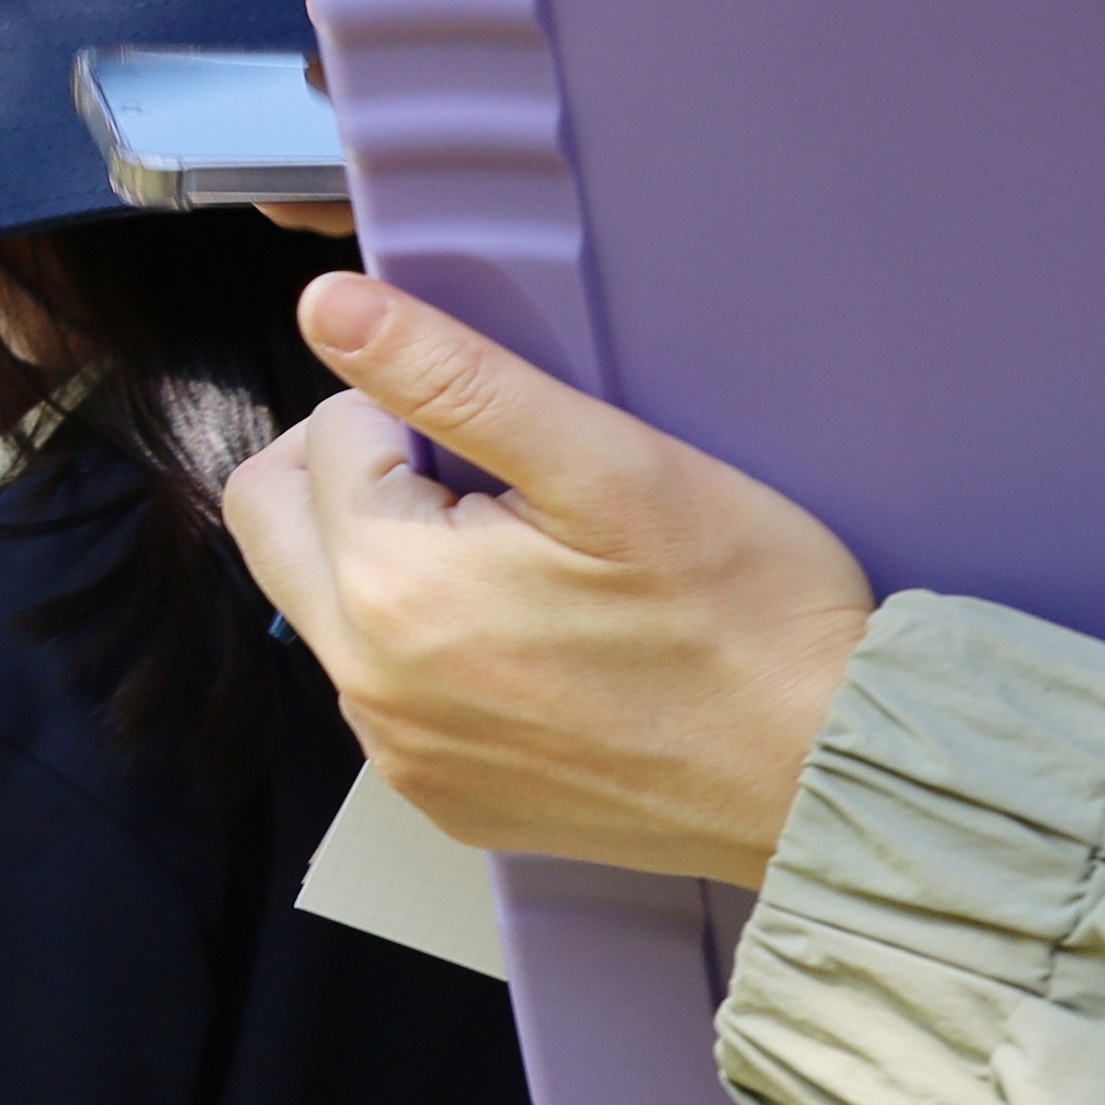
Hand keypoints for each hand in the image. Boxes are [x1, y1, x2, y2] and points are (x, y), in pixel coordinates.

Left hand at [224, 271, 877, 884]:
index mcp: (389, 588)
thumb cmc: (746, 615)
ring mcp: (400, 753)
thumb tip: (326, 307)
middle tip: (480, 478)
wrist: (828, 772)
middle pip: (275, 522)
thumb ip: (448, 377)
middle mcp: (367, 687)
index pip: (327, 433)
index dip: (414, 411)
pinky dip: (424, 646)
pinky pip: (381, 691)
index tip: (511, 445)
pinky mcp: (442, 796)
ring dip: (385, 559)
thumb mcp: (605, 463)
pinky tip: (531, 638)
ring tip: (524, 562)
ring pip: (323, 604)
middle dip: (354, 473)